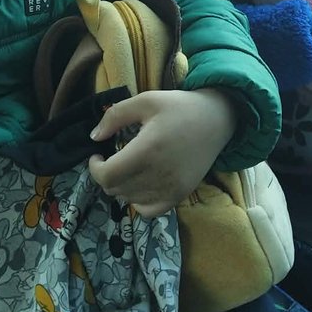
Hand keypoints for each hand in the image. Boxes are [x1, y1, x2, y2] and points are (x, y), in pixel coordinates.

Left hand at [88, 88, 236, 217]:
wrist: (217, 119)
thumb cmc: (179, 107)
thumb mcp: (145, 100)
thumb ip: (115, 116)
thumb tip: (94, 137)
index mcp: (148, 149)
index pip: (108, 176)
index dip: (95, 168)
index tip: (97, 155)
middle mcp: (159, 174)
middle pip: (116, 190)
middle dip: (107, 175)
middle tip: (112, 159)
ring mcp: (172, 188)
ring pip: (129, 200)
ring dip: (121, 187)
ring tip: (127, 168)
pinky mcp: (180, 195)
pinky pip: (149, 211)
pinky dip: (138, 201)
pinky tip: (140, 184)